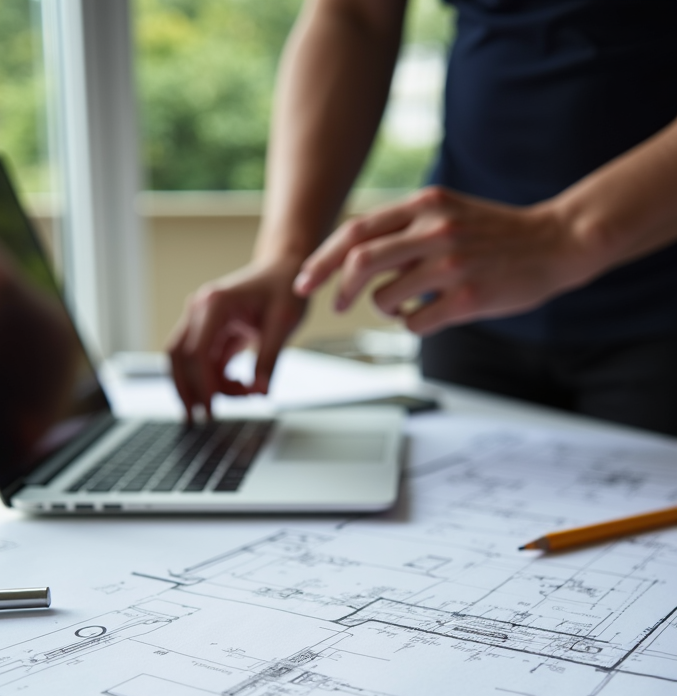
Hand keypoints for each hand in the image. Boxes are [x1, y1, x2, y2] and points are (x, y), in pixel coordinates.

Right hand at [168, 257, 307, 418]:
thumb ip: (269, 360)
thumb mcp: (283, 324)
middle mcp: (199, 310)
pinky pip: (202, 363)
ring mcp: (200, 321)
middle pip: (179, 357)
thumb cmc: (283, 288)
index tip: (211, 409)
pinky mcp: (208, 332)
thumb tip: (260, 392)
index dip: (202, 385)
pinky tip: (241, 386)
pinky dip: (216, 379)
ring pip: (186, 362)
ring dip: (204, 386)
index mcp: (215, 304)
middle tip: (201, 419)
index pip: (197, 352)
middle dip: (188, 391)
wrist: (283, 269)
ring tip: (240, 395)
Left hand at [293, 186, 584, 334]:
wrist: (555, 242)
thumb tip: (354, 255)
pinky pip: (415, 322)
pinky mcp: (467, 298)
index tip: (304, 280)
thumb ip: (406, 226)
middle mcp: (434, 231)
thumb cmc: (497, 233)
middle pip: (359, 262)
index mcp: (425, 206)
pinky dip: (411, 324)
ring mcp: (451, 265)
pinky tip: (429, 314)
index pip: (355, 231)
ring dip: (384, 308)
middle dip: (338, 289)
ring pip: (385, 298)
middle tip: (337, 305)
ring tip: (404, 304)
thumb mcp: (448, 211)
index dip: (322, 259)